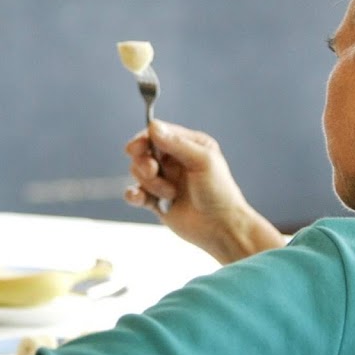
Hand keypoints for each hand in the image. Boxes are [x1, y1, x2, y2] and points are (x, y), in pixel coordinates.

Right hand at [124, 120, 285, 262]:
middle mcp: (174, 160)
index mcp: (188, 145)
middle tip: (153, 171)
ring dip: (151, 183)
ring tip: (170, 194)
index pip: (158, 133)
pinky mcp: (156, 200)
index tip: (137, 148)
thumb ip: (177, 143)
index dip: (144, 139)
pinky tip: (138, 198)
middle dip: (144, 162)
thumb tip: (153, 126)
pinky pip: (135, 193)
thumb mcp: (202, 161)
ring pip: (138, 172)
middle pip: (143, 152)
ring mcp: (164, 180)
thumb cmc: (219, 192)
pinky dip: (133, 194)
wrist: (221, 228)